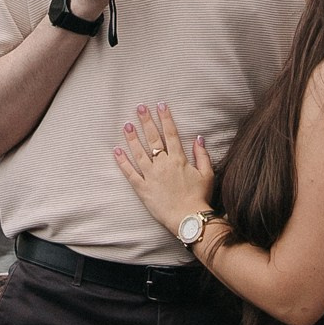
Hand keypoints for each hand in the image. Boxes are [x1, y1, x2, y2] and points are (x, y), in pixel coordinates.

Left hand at [113, 101, 215, 238]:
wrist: (189, 219)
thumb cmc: (199, 197)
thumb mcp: (207, 174)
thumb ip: (202, 155)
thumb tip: (199, 138)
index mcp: (178, 159)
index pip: (171, 133)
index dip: (165, 118)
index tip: (160, 105)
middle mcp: (163, 164)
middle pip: (153, 138)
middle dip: (146, 121)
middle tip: (139, 108)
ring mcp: (151, 176)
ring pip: (139, 153)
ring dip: (132, 138)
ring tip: (126, 125)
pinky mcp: (143, 189)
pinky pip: (130, 173)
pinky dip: (122, 162)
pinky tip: (116, 151)